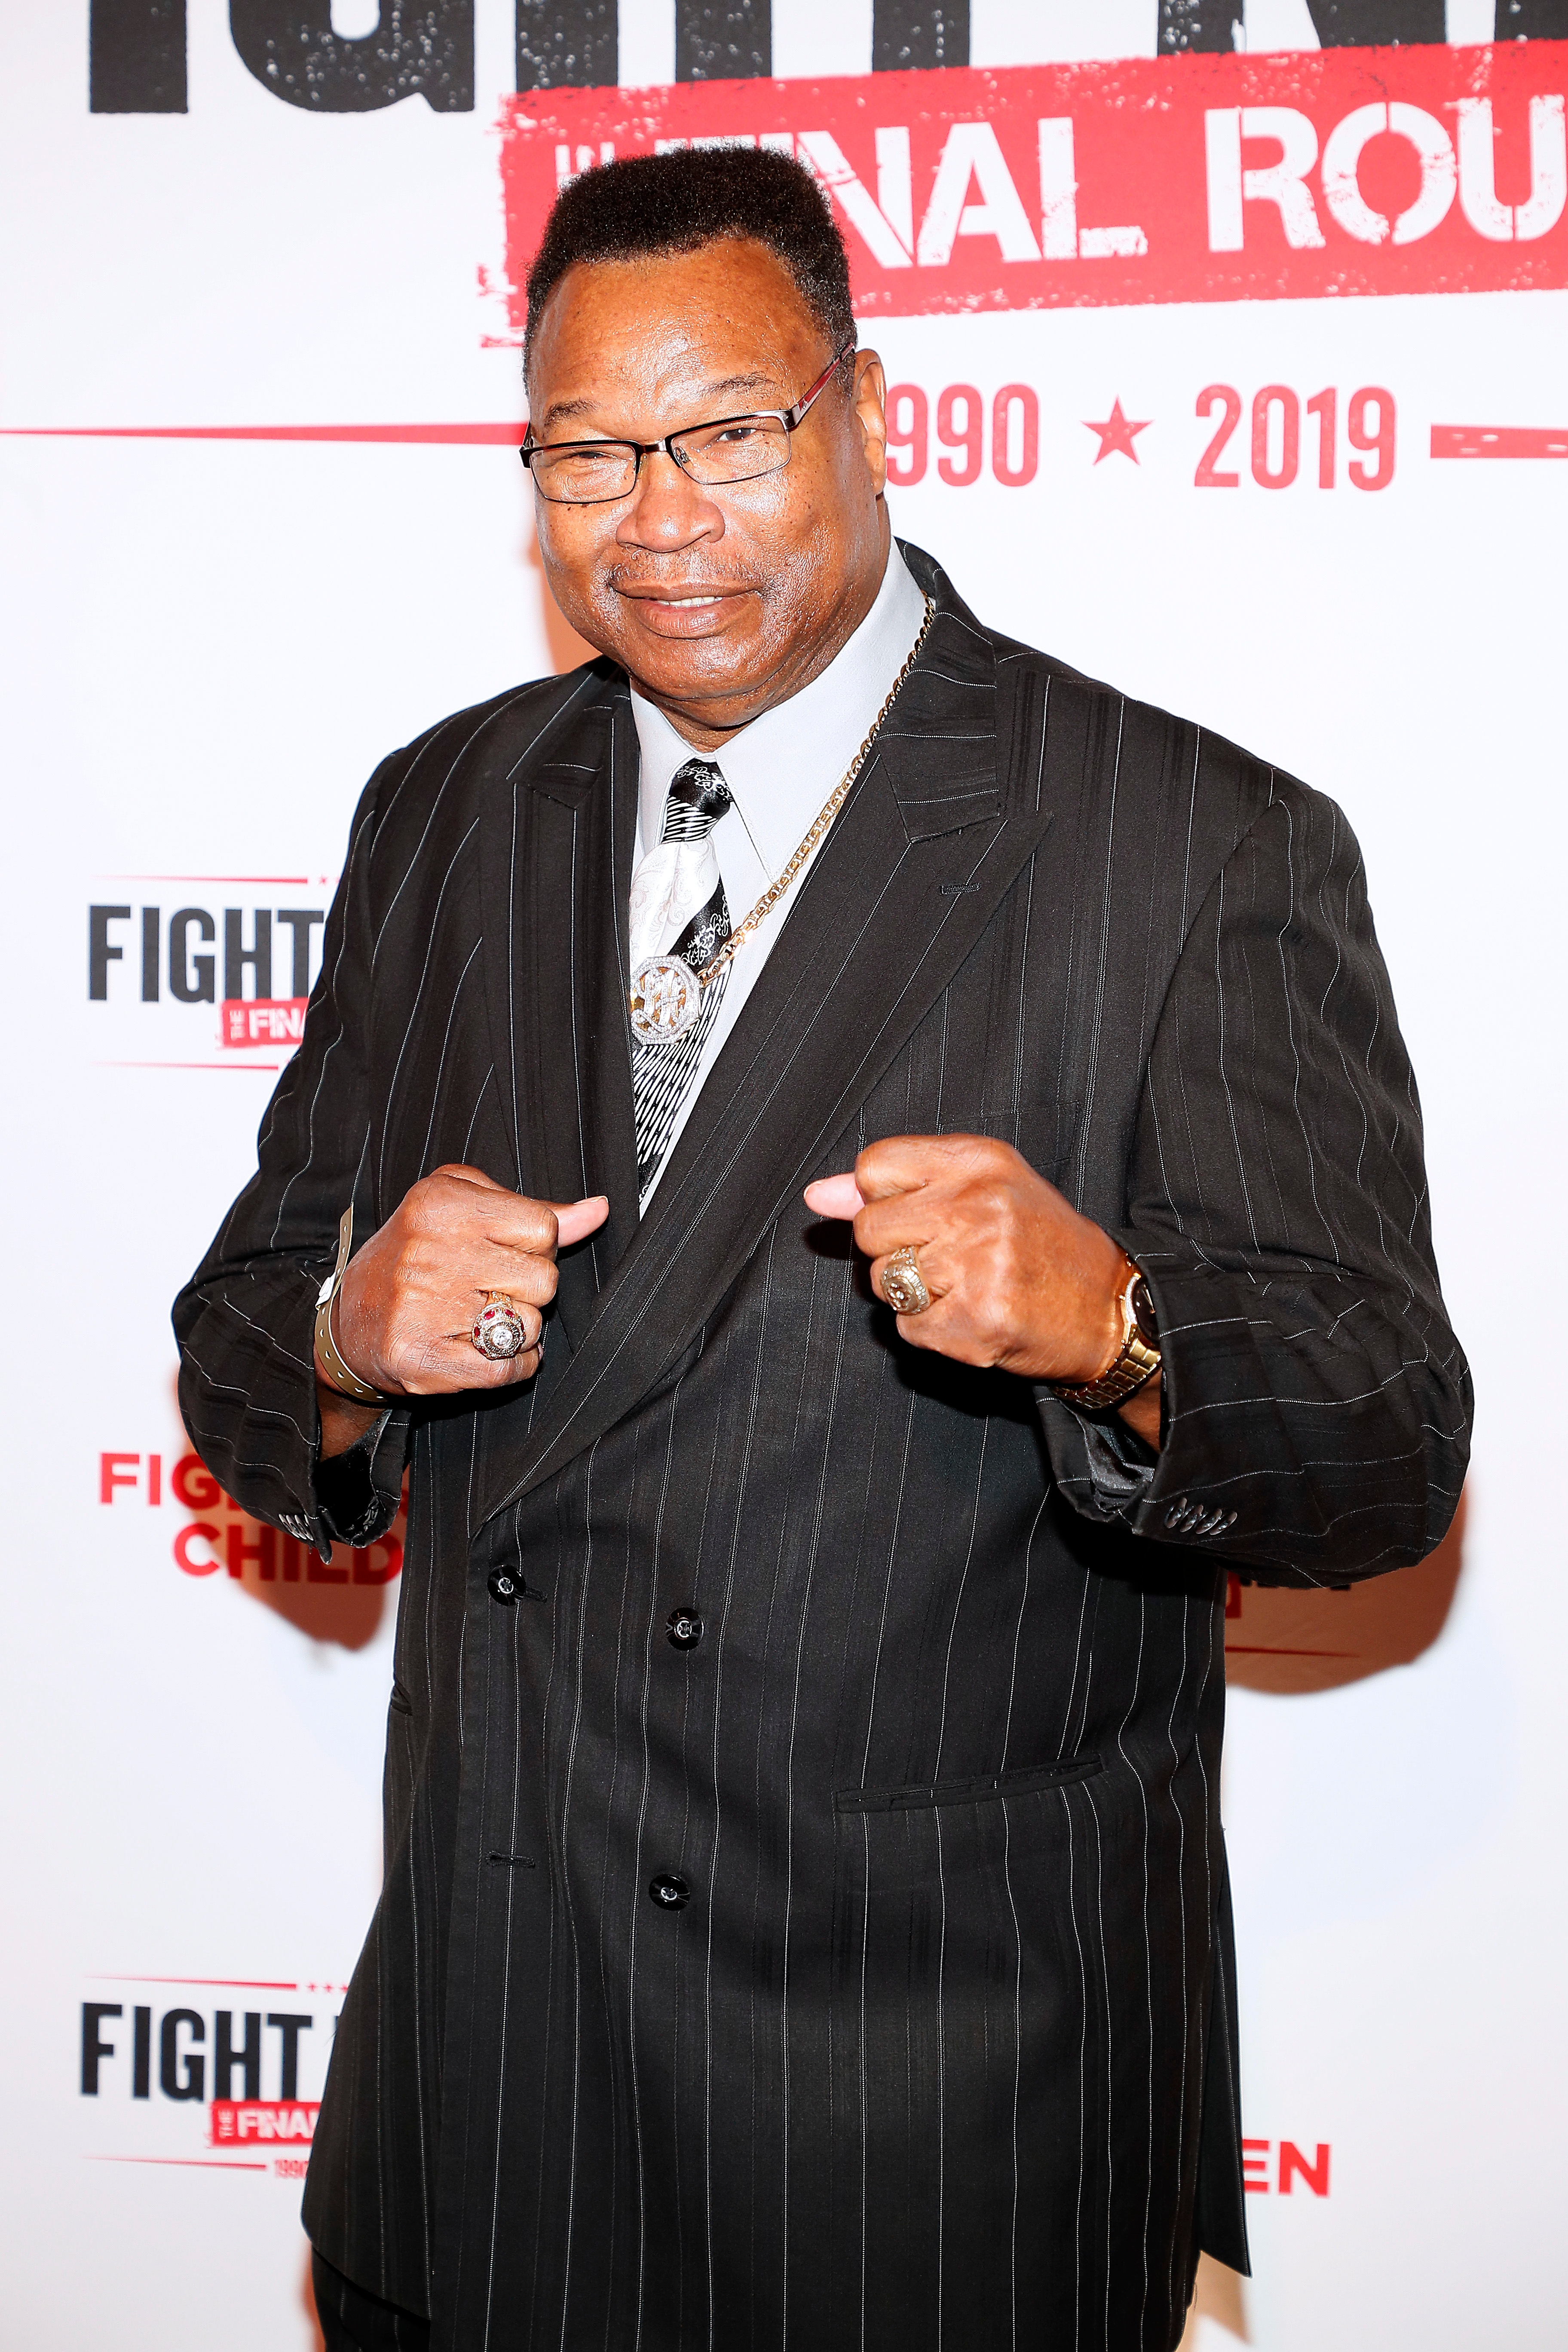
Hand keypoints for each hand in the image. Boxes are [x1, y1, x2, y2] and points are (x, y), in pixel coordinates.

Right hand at [318, 1165, 607, 1451]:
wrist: (350, 1323)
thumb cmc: (417, 1255)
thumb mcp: (465, 1207)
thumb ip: (534, 1208)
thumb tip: (596, 1211)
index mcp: (441, 1204)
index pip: (543, 1228)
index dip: (536, 1247)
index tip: (506, 1253)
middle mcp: (431, 1253)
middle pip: (543, 1279)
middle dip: (527, 1288)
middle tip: (489, 1287)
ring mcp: (424, 1310)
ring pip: (530, 1326)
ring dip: (517, 1328)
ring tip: (478, 1317)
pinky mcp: (423, 1362)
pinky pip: (510, 1368)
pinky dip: (511, 1365)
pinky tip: (483, 1349)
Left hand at [804, 1134, 1159, 1446]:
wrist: (1109, 1306)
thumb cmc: (1041, 1242)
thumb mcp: (983, 1187)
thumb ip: (897, 1185)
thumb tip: (816, 1195)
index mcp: (979, 1160)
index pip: (874, 1165)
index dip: (884, 1196)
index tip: (921, 1211)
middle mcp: (977, 1205)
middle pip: (869, 1228)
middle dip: (896, 1250)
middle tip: (950, 1257)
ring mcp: (976, 1266)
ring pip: (883, 1282)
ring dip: (913, 1294)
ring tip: (967, 1286)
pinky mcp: (975, 1322)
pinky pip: (907, 1328)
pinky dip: (933, 1331)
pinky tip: (975, 1317)